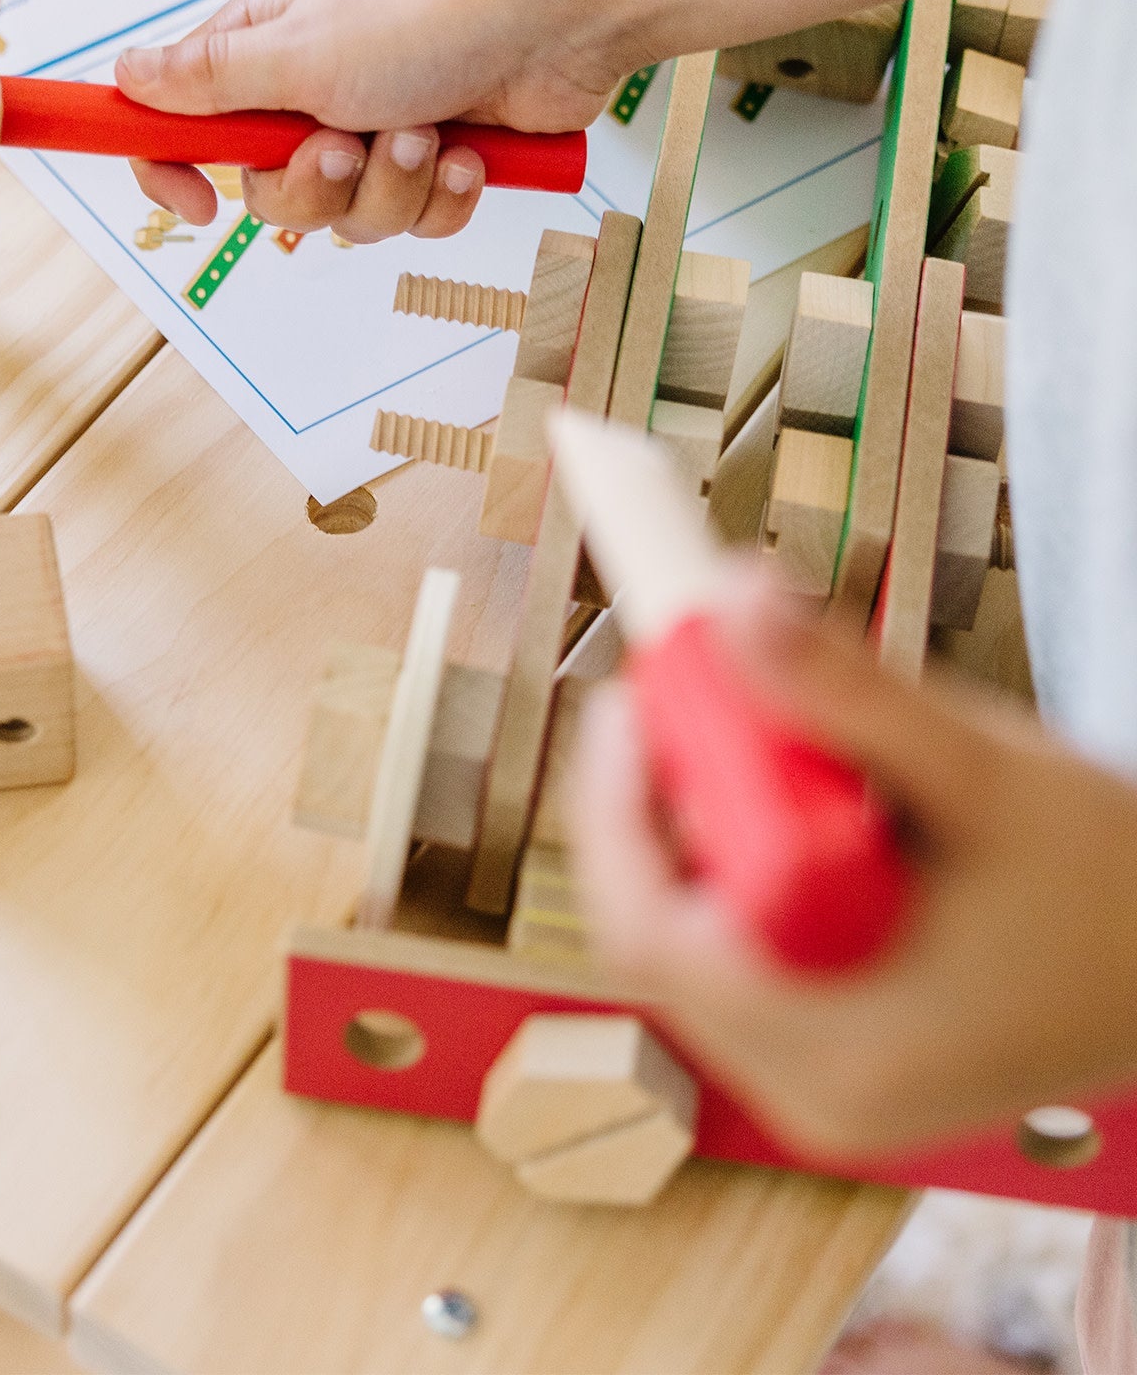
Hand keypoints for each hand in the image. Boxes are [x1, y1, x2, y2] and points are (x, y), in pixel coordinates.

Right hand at [114, 0, 621, 241]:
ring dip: (391, 190)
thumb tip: (123, 73)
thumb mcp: (295, 51)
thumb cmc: (428, 13)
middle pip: (269, 192)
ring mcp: (375, 129)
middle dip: (317, 187)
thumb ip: (205, 80)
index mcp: (261, 51)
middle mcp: (310, 92)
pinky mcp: (435, 163)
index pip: (179, 122)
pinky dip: (443, 198)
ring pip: (347, 218)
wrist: (558, 18)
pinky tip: (470, 153)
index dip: (173, 172)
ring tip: (429, 137)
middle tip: (347, 144)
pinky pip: (414, 224)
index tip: (194, 208)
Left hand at [568, 574, 1136, 1157]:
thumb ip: (847, 692)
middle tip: (687, 696)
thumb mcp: (982, 773)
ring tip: (770, 748)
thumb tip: (733, 608)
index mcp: (842, 1050)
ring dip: (699, 831)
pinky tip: (798, 811)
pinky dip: (739, 874)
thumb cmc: (1115, 887)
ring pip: (690, 943)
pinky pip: (738, 961)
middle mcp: (815, 1095)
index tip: (636, 695)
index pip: (648, 929)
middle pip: (654, 934)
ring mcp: (821, 1093)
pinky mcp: (835, 1069)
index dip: (616, 803)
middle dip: (655, 804)